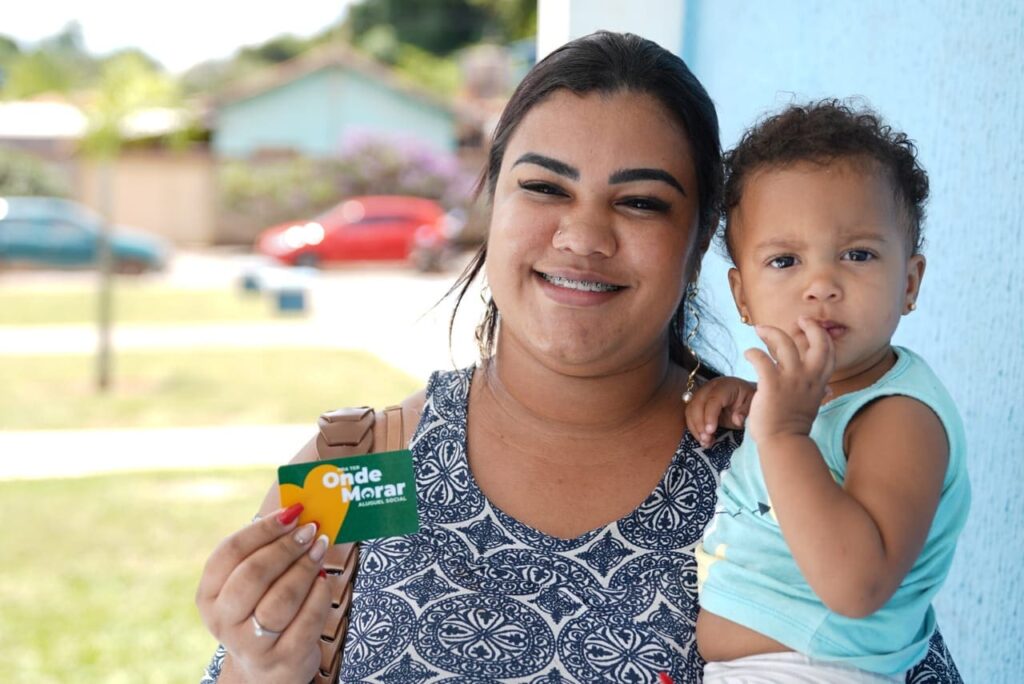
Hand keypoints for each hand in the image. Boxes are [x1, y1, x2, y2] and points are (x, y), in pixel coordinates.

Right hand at [195, 504, 331, 683]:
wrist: (266, 668)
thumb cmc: (260, 609)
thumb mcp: (249, 584)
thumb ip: (264, 551)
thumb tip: (297, 512)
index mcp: (209, 594)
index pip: (230, 552)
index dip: (264, 529)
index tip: (293, 512)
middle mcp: (223, 621)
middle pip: (253, 574)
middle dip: (286, 547)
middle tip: (310, 530)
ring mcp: (251, 644)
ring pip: (281, 598)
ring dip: (305, 568)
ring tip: (320, 549)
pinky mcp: (282, 660)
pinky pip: (306, 620)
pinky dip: (319, 595)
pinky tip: (324, 580)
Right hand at [684, 376, 754, 446]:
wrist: (742, 394)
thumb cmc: (747, 399)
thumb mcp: (752, 403)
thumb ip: (745, 411)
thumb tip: (737, 420)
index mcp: (725, 386)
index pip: (713, 399)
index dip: (710, 415)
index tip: (711, 431)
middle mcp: (710, 388)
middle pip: (697, 404)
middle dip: (699, 424)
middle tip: (706, 439)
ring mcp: (701, 395)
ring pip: (690, 410)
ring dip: (695, 428)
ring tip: (705, 442)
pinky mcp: (696, 403)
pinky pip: (690, 416)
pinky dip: (694, 429)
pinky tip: (703, 440)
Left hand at [744, 317, 834, 445]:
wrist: (783, 443)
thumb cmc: (793, 426)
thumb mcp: (812, 405)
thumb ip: (818, 393)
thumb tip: (828, 390)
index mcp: (818, 382)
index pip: (829, 352)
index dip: (821, 334)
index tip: (809, 325)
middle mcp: (808, 378)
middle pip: (818, 342)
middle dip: (809, 326)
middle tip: (796, 320)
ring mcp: (790, 380)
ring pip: (784, 344)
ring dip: (771, 333)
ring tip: (760, 330)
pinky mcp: (771, 385)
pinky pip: (761, 359)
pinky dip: (753, 352)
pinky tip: (748, 354)